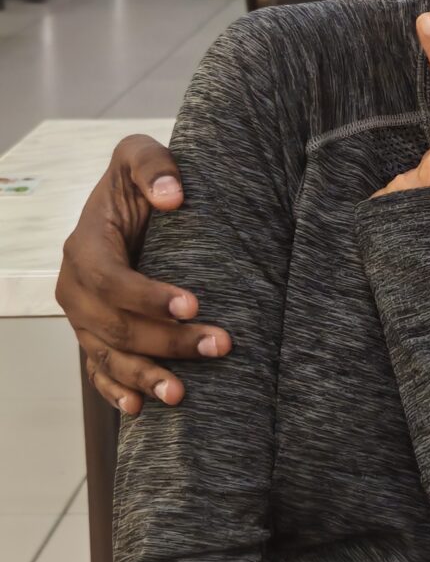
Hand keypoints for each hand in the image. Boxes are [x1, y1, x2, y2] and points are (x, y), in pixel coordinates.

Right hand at [56, 135, 230, 413]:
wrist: (127, 198)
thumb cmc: (140, 177)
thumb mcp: (140, 154)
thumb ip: (153, 166)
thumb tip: (172, 196)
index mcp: (85, 245)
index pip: (111, 280)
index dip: (147, 296)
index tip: (193, 304)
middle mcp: (76, 286)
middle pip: (115, 325)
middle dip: (166, 340)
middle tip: (220, 345)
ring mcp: (82, 315)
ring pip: (106, 354)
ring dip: (143, 376)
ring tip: (181, 393)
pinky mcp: (94, 332)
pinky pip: (97, 368)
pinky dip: (115, 389)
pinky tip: (140, 407)